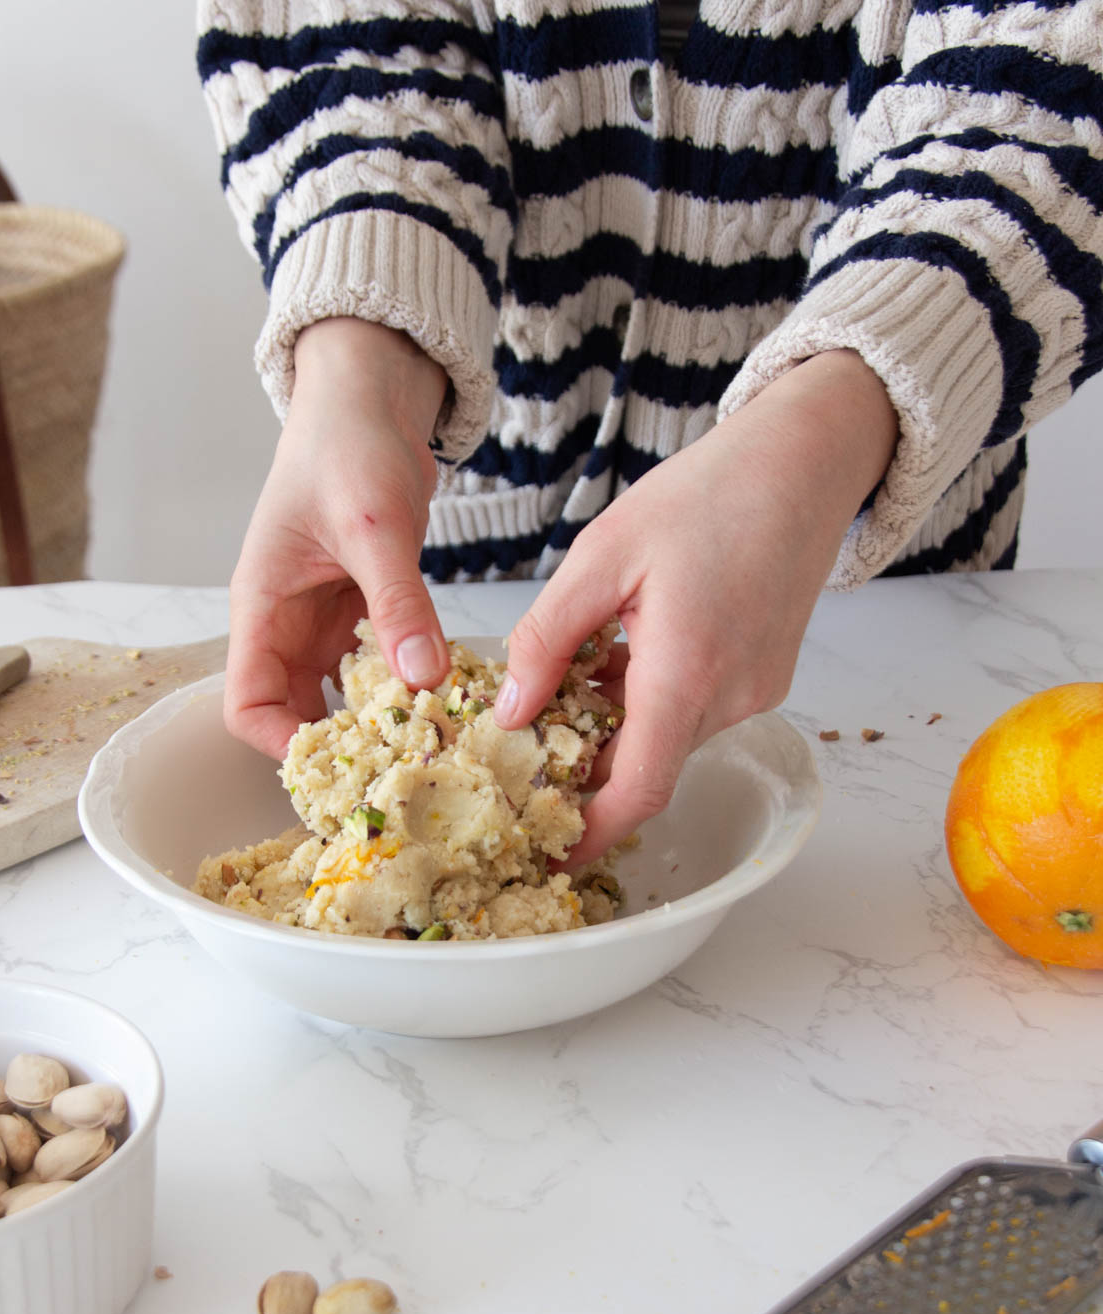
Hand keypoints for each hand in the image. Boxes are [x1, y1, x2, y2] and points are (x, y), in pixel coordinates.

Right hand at [225, 318, 450, 757]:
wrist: (371, 396)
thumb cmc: (348, 443)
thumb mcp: (373, 526)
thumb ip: (397, 602)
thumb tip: (423, 678)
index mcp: (263, 605)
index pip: (246, 702)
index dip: (282, 742)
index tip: (342, 761)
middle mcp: (289, 622)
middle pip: (295, 713)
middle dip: (342, 746)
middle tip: (400, 771)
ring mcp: (328, 618)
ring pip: (342, 695)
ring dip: (379, 720)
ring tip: (428, 744)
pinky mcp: (366, 608)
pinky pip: (380, 666)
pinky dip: (407, 685)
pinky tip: (445, 697)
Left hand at [493, 350, 898, 863]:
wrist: (803, 462)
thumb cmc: (706, 494)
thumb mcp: (603, 555)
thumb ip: (549, 638)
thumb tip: (510, 710)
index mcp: (687, 672)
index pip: (637, 790)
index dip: (590, 832)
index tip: (549, 850)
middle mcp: (732, 696)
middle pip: (647, 767)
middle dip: (588, 768)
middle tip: (530, 748)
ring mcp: (757, 691)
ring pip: (670, 738)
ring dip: (618, 726)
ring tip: (577, 672)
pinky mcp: (766, 677)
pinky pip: (696, 711)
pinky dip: (652, 701)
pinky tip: (626, 653)